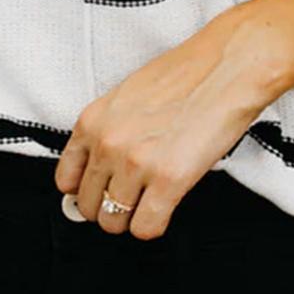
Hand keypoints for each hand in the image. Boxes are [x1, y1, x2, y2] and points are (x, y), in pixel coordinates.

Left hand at [53, 22, 279, 238]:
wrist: (227, 66)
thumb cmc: (185, 75)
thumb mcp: (126, 97)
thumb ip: (108, 131)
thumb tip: (100, 167)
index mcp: (92, 121)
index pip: (66, 180)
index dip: (85, 192)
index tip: (100, 193)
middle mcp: (107, 143)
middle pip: (88, 206)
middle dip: (108, 209)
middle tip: (130, 201)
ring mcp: (136, 163)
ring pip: (113, 222)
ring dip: (131, 219)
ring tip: (149, 204)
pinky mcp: (168, 180)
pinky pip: (146, 227)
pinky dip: (153, 225)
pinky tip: (164, 209)